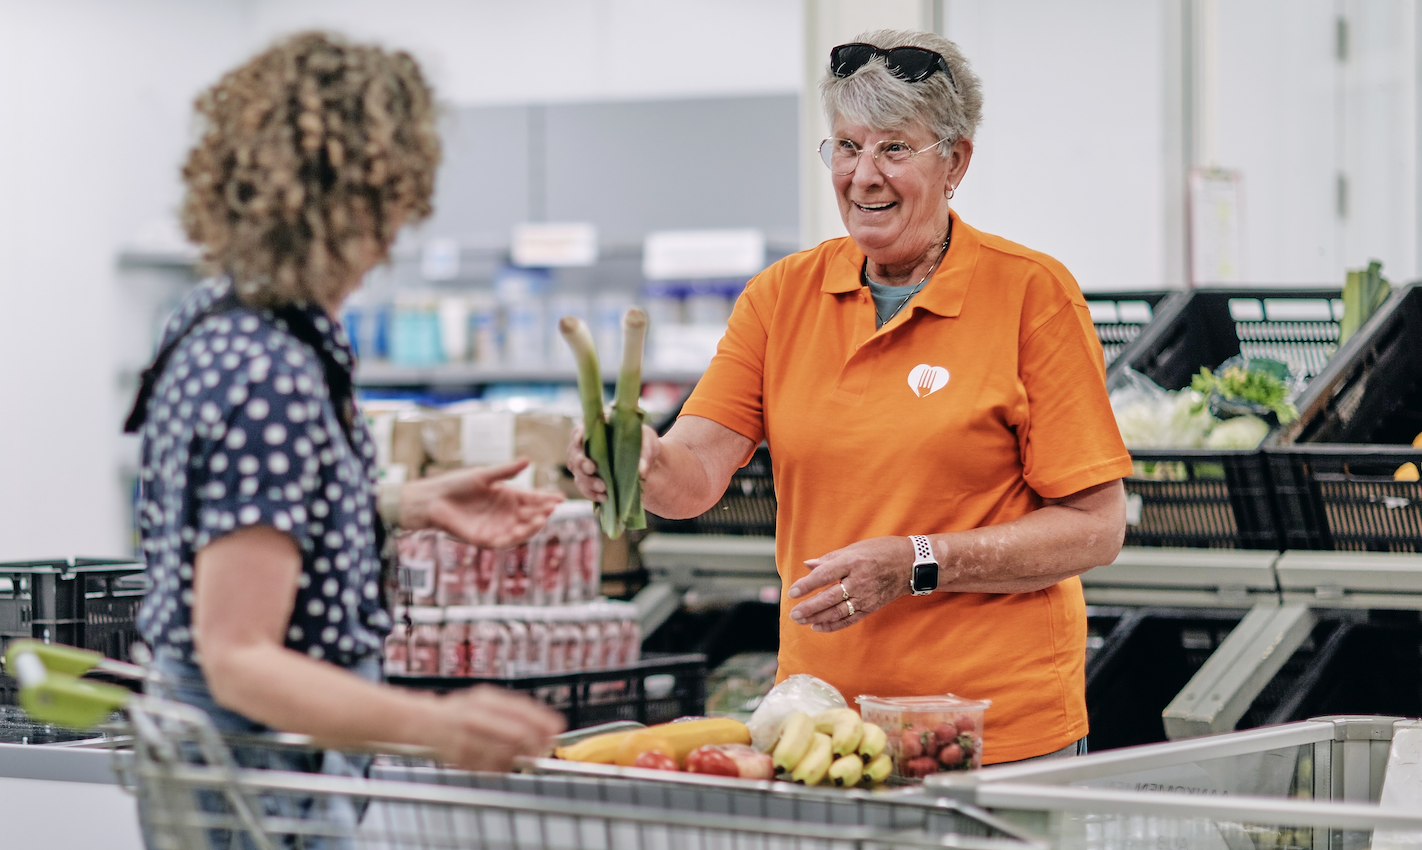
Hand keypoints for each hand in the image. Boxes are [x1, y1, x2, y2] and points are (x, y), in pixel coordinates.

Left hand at [402, 460, 561, 548]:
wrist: (432, 499)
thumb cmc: (456, 484)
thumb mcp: (483, 475)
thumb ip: (506, 471)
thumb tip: (527, 460)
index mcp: (508, 496)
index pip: (532, 499)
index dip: (546, 499)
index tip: (560, 498)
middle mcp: (505, 513)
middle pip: (529, 516)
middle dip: (541, 513)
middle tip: (551, 508)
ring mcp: (496, 527)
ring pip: (520, 531)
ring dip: (531, 527)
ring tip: (540, 519)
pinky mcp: (483, 539)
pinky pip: (502, 541)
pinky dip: (512, 538)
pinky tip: (519, 531)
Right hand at [426, 685, 565, 770]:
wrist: (424, 722)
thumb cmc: (462, 711)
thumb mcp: (486, 700)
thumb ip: (513, 710)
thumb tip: (548, 725)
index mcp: (485, 698)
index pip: (521, 709)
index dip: (542, 721)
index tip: (557, 729)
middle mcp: (475, 716)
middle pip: (516, 733)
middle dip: (535, 744)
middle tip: (543, 750)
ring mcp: (465, 737)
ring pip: (504, 753)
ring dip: (519, 758)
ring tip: (524, 758)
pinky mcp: (457, 757)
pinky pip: (488, 767)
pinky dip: (500, 768)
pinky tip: (503, 764)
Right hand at [566, 422, 660, 502]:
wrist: (646, 464)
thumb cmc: (644, 445)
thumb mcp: (649, 442)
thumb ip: (645, 452)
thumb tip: (640, 470)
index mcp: (598, 429)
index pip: (582, 429)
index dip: (578, 434)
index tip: (580, 440)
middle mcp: (587, 446)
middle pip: (575, 453)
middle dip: (581, 462)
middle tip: (592, 468)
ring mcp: (586, 464)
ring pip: (578, 473)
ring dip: (587, 481)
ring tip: (603, 488)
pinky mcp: (589, 480)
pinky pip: (584, 488)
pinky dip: (592, 493)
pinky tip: (604, 497)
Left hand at [786, 536, 915, 632]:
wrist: (910, 564)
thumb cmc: (881, 551)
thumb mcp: (855, 548)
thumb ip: (830, 558)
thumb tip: (808, 565)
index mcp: (853, 562)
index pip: (824, 575)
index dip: (806, 585)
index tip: (792, 592)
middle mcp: (859, 580)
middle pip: (829, 598)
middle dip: (809, 607)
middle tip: (793, 613)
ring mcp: (866, 596)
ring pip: (837, 612)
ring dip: (817, 618)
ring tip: (801, 621)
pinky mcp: (871, 607)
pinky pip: (849, 619)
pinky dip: (833, 625)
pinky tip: (818, 626)